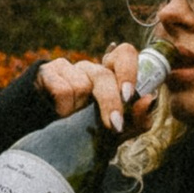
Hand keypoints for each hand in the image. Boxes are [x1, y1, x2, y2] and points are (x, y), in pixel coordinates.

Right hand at [36, 43, 156, 139]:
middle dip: (110, 102)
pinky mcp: (49, 71)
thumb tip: (148, 100)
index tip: (129, 95)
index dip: (130, 70)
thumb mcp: (115, 131)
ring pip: (81, 86)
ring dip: (78, 110)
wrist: (45, 138)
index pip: (126, 54)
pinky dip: (63, 108)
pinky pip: (63, 90)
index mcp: (112, 77)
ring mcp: (70, 68)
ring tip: (72, 118)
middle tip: (114, 125)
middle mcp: (92, 69)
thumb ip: (137, 120)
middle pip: (105, 74)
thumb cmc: (86, 129)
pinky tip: (58, 111)